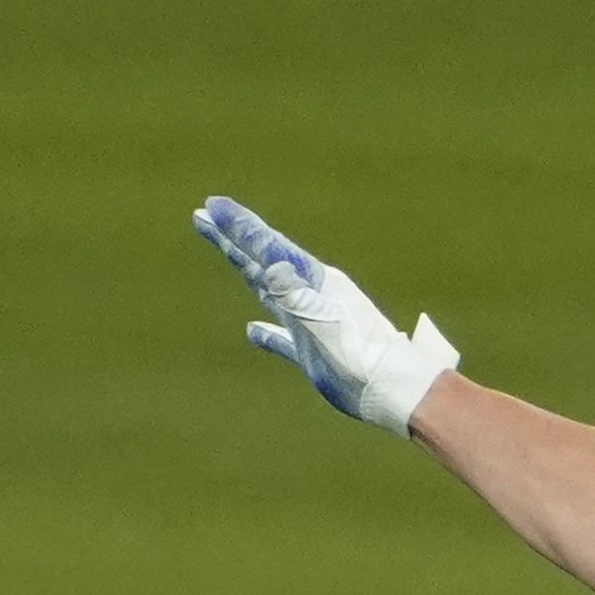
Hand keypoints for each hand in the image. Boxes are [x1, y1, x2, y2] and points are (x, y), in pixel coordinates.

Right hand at [191, 196, 461, 436]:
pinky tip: (252, 331)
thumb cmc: (361, 355)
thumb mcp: (324, 321)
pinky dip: (266, 333)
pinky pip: (282, 338)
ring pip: (269, 290)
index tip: (212, 205)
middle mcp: (310, 296)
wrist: (392, 389)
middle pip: (262, 259)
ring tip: (225, 251)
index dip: (239, 226)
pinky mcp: (314, 353)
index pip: (268, 246)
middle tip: (202, 215)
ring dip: (246, 270)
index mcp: (313, 282)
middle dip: (232, 238)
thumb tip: (271, 263)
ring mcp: (311, 322)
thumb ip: (295, 293)